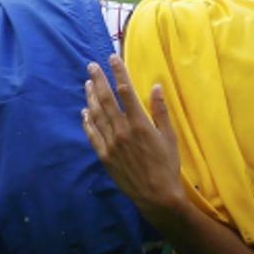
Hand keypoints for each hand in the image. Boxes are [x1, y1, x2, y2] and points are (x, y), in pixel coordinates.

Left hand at [80, 55, 184, 216]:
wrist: (156, 195)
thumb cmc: (167, 165)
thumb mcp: (169, 136)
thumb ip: (160, 110)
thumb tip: (155, 86)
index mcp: (139, 123)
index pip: (125, 90)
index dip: (118, 72)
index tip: (112, 58)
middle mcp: (122, 131)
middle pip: (106, 99)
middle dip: (98, 80)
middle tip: (92, 66)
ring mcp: (111, 144)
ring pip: (96, 114)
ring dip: (91, 97)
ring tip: (87, 83)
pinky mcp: (105, 156)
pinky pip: (92, 135)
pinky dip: (87, 121)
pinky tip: (84, 112)